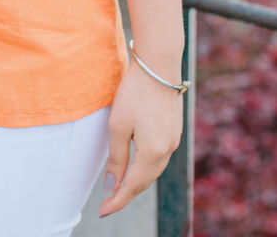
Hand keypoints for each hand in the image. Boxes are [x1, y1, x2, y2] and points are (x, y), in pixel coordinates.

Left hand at [98, 57, 184, 217]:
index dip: (117, 200)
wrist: (159, 65)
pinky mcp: (174, 130)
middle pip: (145, 181)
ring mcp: (173, 140)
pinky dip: (145, 165)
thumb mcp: (118, 126)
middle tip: (108, 203)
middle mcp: (167, 150)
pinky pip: (159, 157)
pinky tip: (136, 164)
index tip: (103, 212)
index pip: (132, 186)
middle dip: (126, 193)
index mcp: (153, 153)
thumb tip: (112, 186)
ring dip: (137, 180)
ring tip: (119, 187)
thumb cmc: (135, 93)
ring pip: (153, 170)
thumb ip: (116, 158)